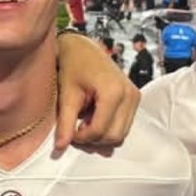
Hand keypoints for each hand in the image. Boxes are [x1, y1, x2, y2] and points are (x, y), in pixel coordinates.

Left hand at [55, 31, 139, 149]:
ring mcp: (134, 96)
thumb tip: (60, 148)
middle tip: (76, 129)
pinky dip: (108, 126)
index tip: (69, 133)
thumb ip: (65, 123)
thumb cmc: (73, 65)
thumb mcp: (66, 95)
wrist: (82, 47)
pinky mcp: (135, 98)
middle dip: (94, 138)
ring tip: (85, 120)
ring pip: (121, 134)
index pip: (100, 131)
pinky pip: (124, 125)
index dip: (82, 138)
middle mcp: (129, 94)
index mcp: (113, 91)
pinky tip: (94, 115)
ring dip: (101, 133)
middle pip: (114, 136)